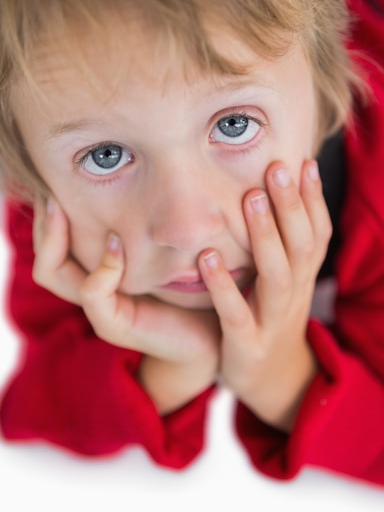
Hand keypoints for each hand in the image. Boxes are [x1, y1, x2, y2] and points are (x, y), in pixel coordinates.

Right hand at [32, 198, 220, 411]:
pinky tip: (117, 241)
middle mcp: (90, 292)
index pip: (52, 246)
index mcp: (97, 275)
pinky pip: (92, 292)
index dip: (48, 216)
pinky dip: (103, 265)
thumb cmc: (192, 288)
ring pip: (51, 274)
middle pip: (43, 258)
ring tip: (61, 206)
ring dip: (56, 238)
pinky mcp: (113, 325)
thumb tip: (135, 178)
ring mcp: (98, 310)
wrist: (212, 333)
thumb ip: (144, 226)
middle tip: (51, 191)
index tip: (55, 182)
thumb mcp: (164, 250)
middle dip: (43, 223)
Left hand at [198, 160, 331, 430]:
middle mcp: (295, 294)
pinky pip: (237, 314)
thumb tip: (275, 192)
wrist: (273, 379)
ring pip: (277, 276)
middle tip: (276, 168)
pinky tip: (208, 257)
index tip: (302, 161)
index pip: (317, 233)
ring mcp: (272, 320)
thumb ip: (284, 243)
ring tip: (250, 200)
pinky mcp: (248, 344)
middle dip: (290, 206)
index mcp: (303, 276)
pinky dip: (224, 287)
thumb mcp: (287, 280)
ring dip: (266, 237)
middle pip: (301, 246)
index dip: (313, 199)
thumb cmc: (272, 315)